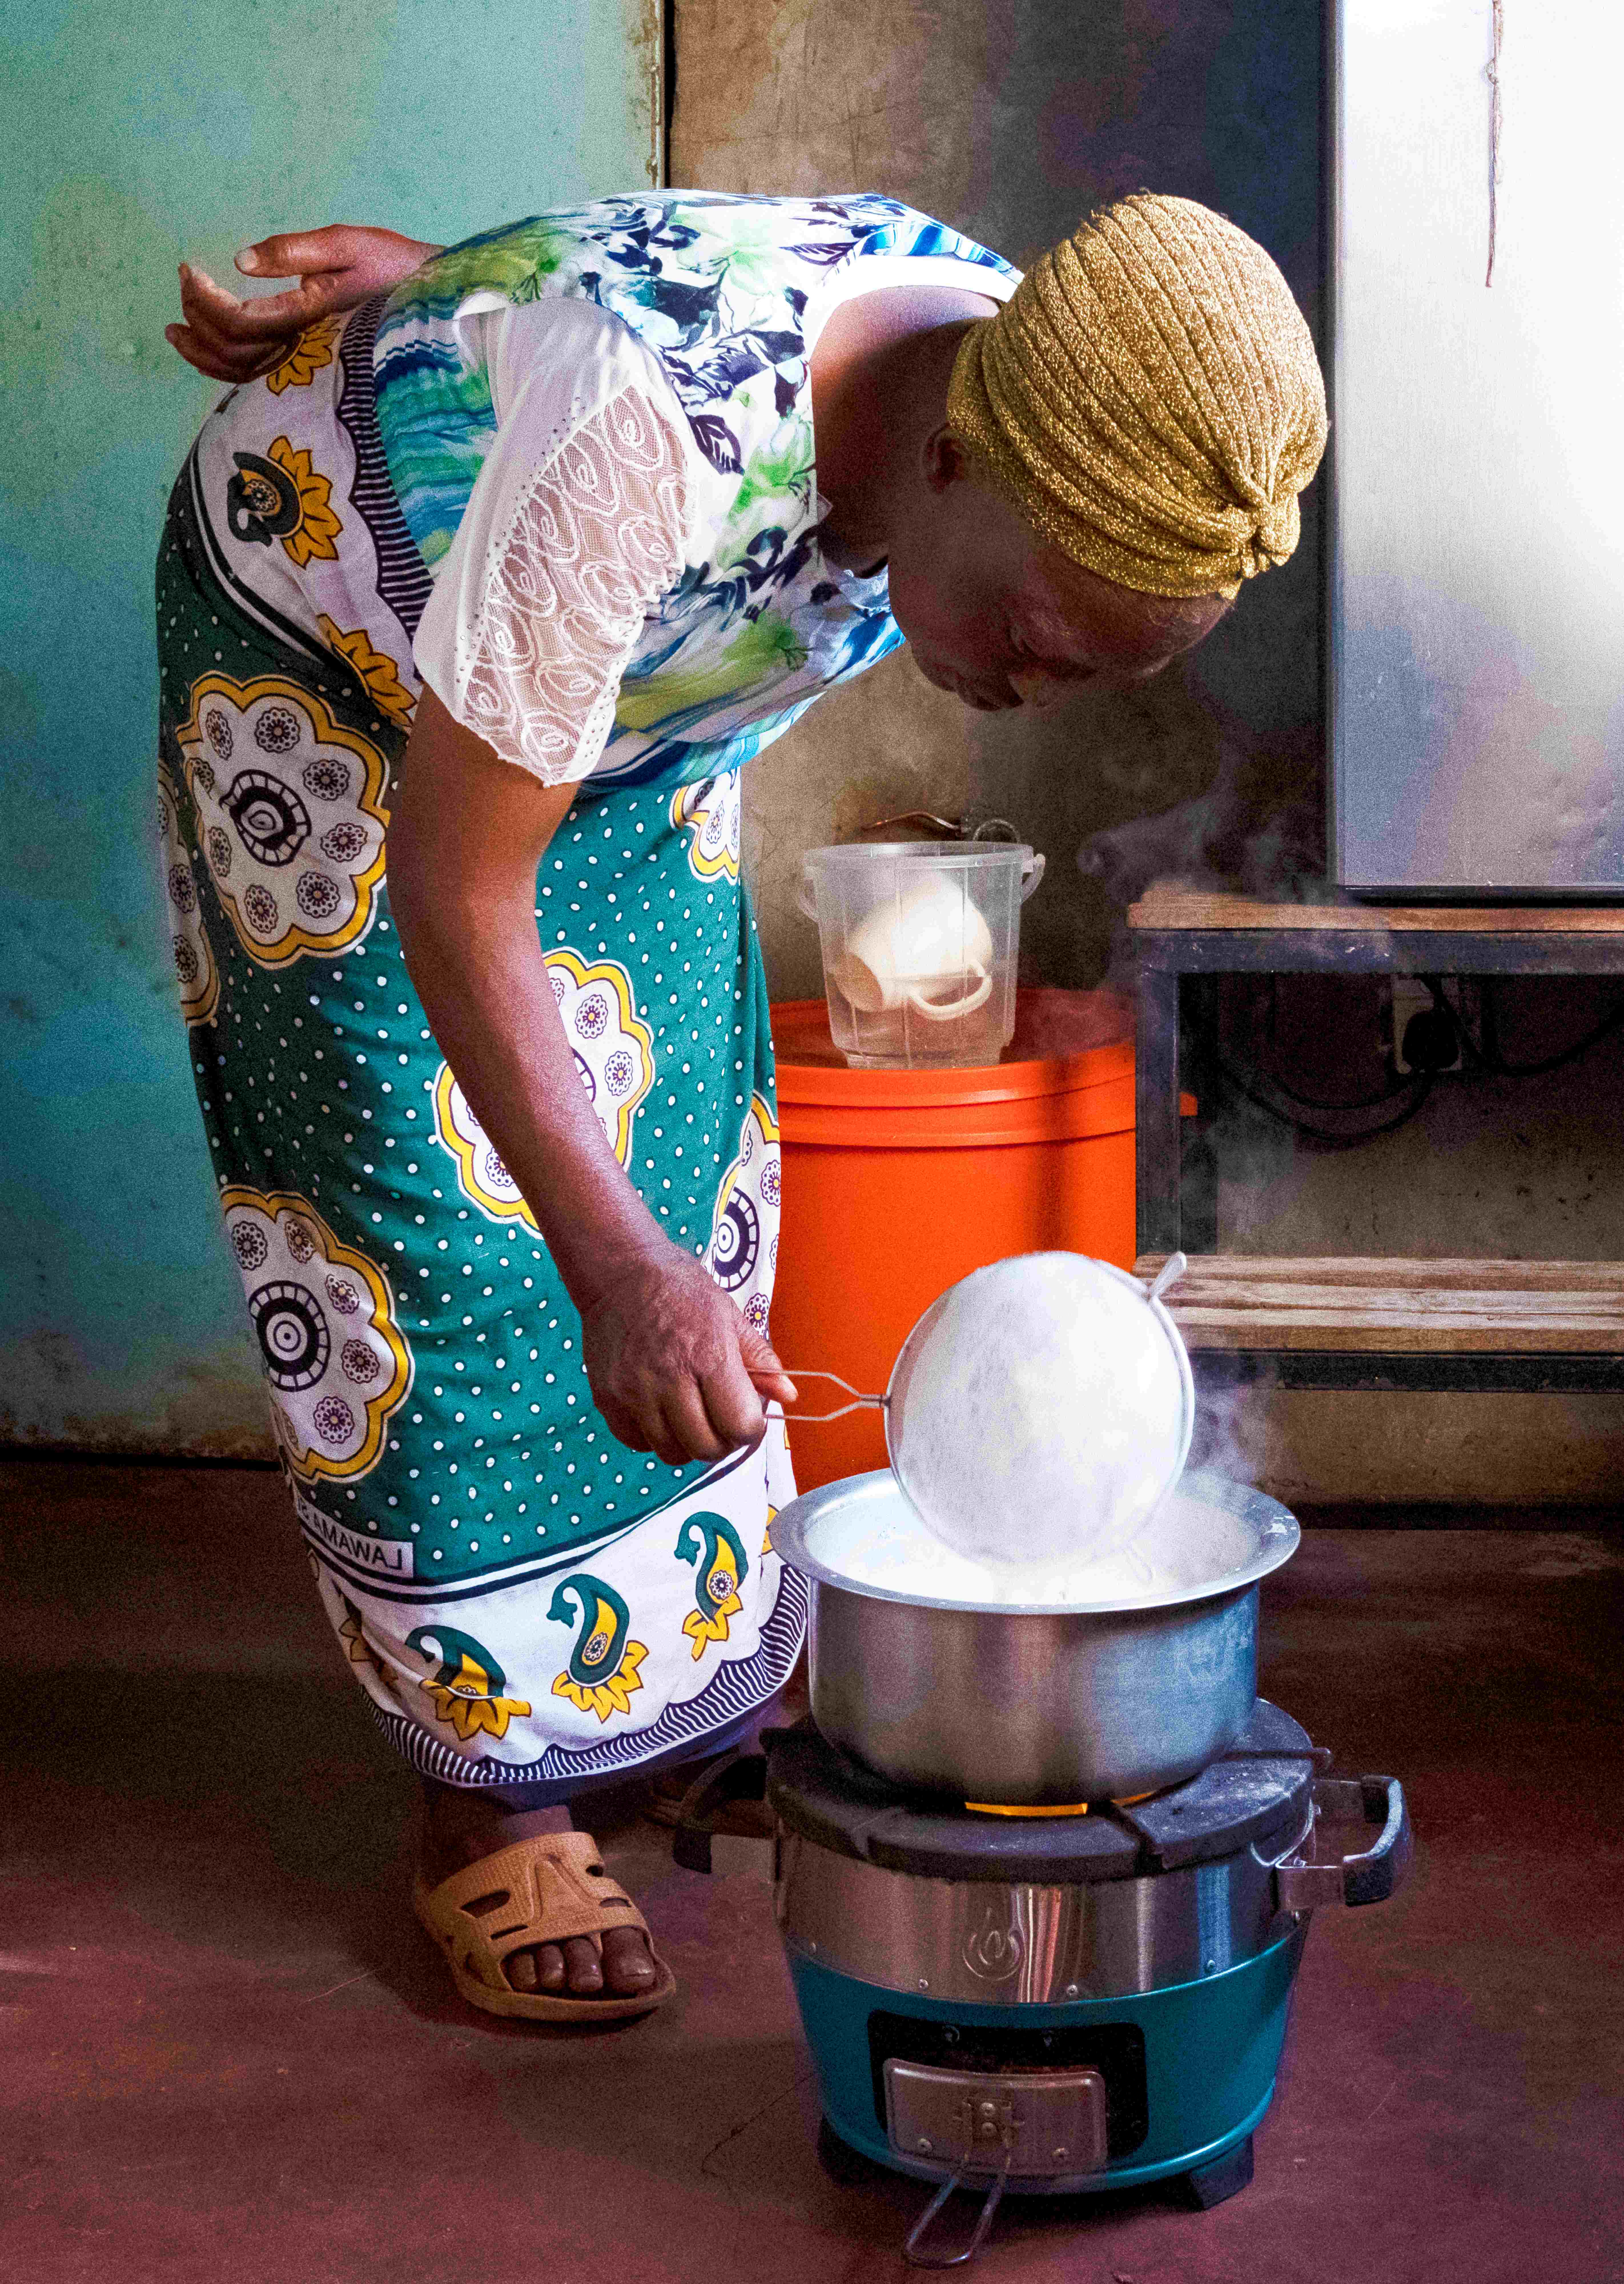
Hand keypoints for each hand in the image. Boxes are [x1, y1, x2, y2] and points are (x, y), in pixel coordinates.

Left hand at [164, 225, 440, 381]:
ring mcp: (308, 362)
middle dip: (198, 317)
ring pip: (241, 373)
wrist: (435, 303)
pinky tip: (205, 347)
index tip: (188, 270)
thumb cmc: (397, 269)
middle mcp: (307, 350)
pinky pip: (257, 376)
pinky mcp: (308, 362)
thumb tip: (240, 261)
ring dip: (203, 351)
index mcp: (312, 320)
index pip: (243, 323)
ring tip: (177, 327)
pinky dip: (225, 365)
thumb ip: (295, 252)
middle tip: (184, 281)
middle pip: (234, 351)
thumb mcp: (349, 244)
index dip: (206, 300)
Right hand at [580, 1245, 797, 1466]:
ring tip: (690, 1417)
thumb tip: (788, 1394)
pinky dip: (652, 1437)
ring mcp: (634, 1391)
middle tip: (720, 1422)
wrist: (620, 1272)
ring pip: (670, 1452)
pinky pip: (635, 1442)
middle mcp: (670, 1379)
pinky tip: (660, 1412)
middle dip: (722, 1442)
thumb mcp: (729, 1314)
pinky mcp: (607, 1398)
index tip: (747, 1419)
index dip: (750, 1429)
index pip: (739, 1425)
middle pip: (706, 1447)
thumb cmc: (679, 1290)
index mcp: (709, 1356)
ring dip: (687, 1443)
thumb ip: (759, 1359)